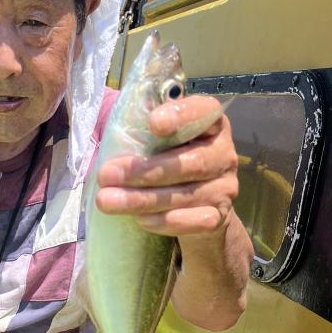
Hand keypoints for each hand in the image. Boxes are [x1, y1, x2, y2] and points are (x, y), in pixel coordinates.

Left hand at [95, 95, 238, 237]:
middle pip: (192, 162)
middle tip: (106, 175)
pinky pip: (195, 221)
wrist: (195, 210)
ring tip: (107, 202)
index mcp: (209, 125)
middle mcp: (223, 153)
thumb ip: (143, 134)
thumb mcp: (157, 144)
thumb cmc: (166, 165)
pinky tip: (140, 219)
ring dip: (143, 199)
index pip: (203, 111)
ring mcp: (225, 187)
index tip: (153, 123)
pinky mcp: (219, 217)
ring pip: (187, 194)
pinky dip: (164, 221)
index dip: (182, 115)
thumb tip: (107, 140)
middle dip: (144, 171)